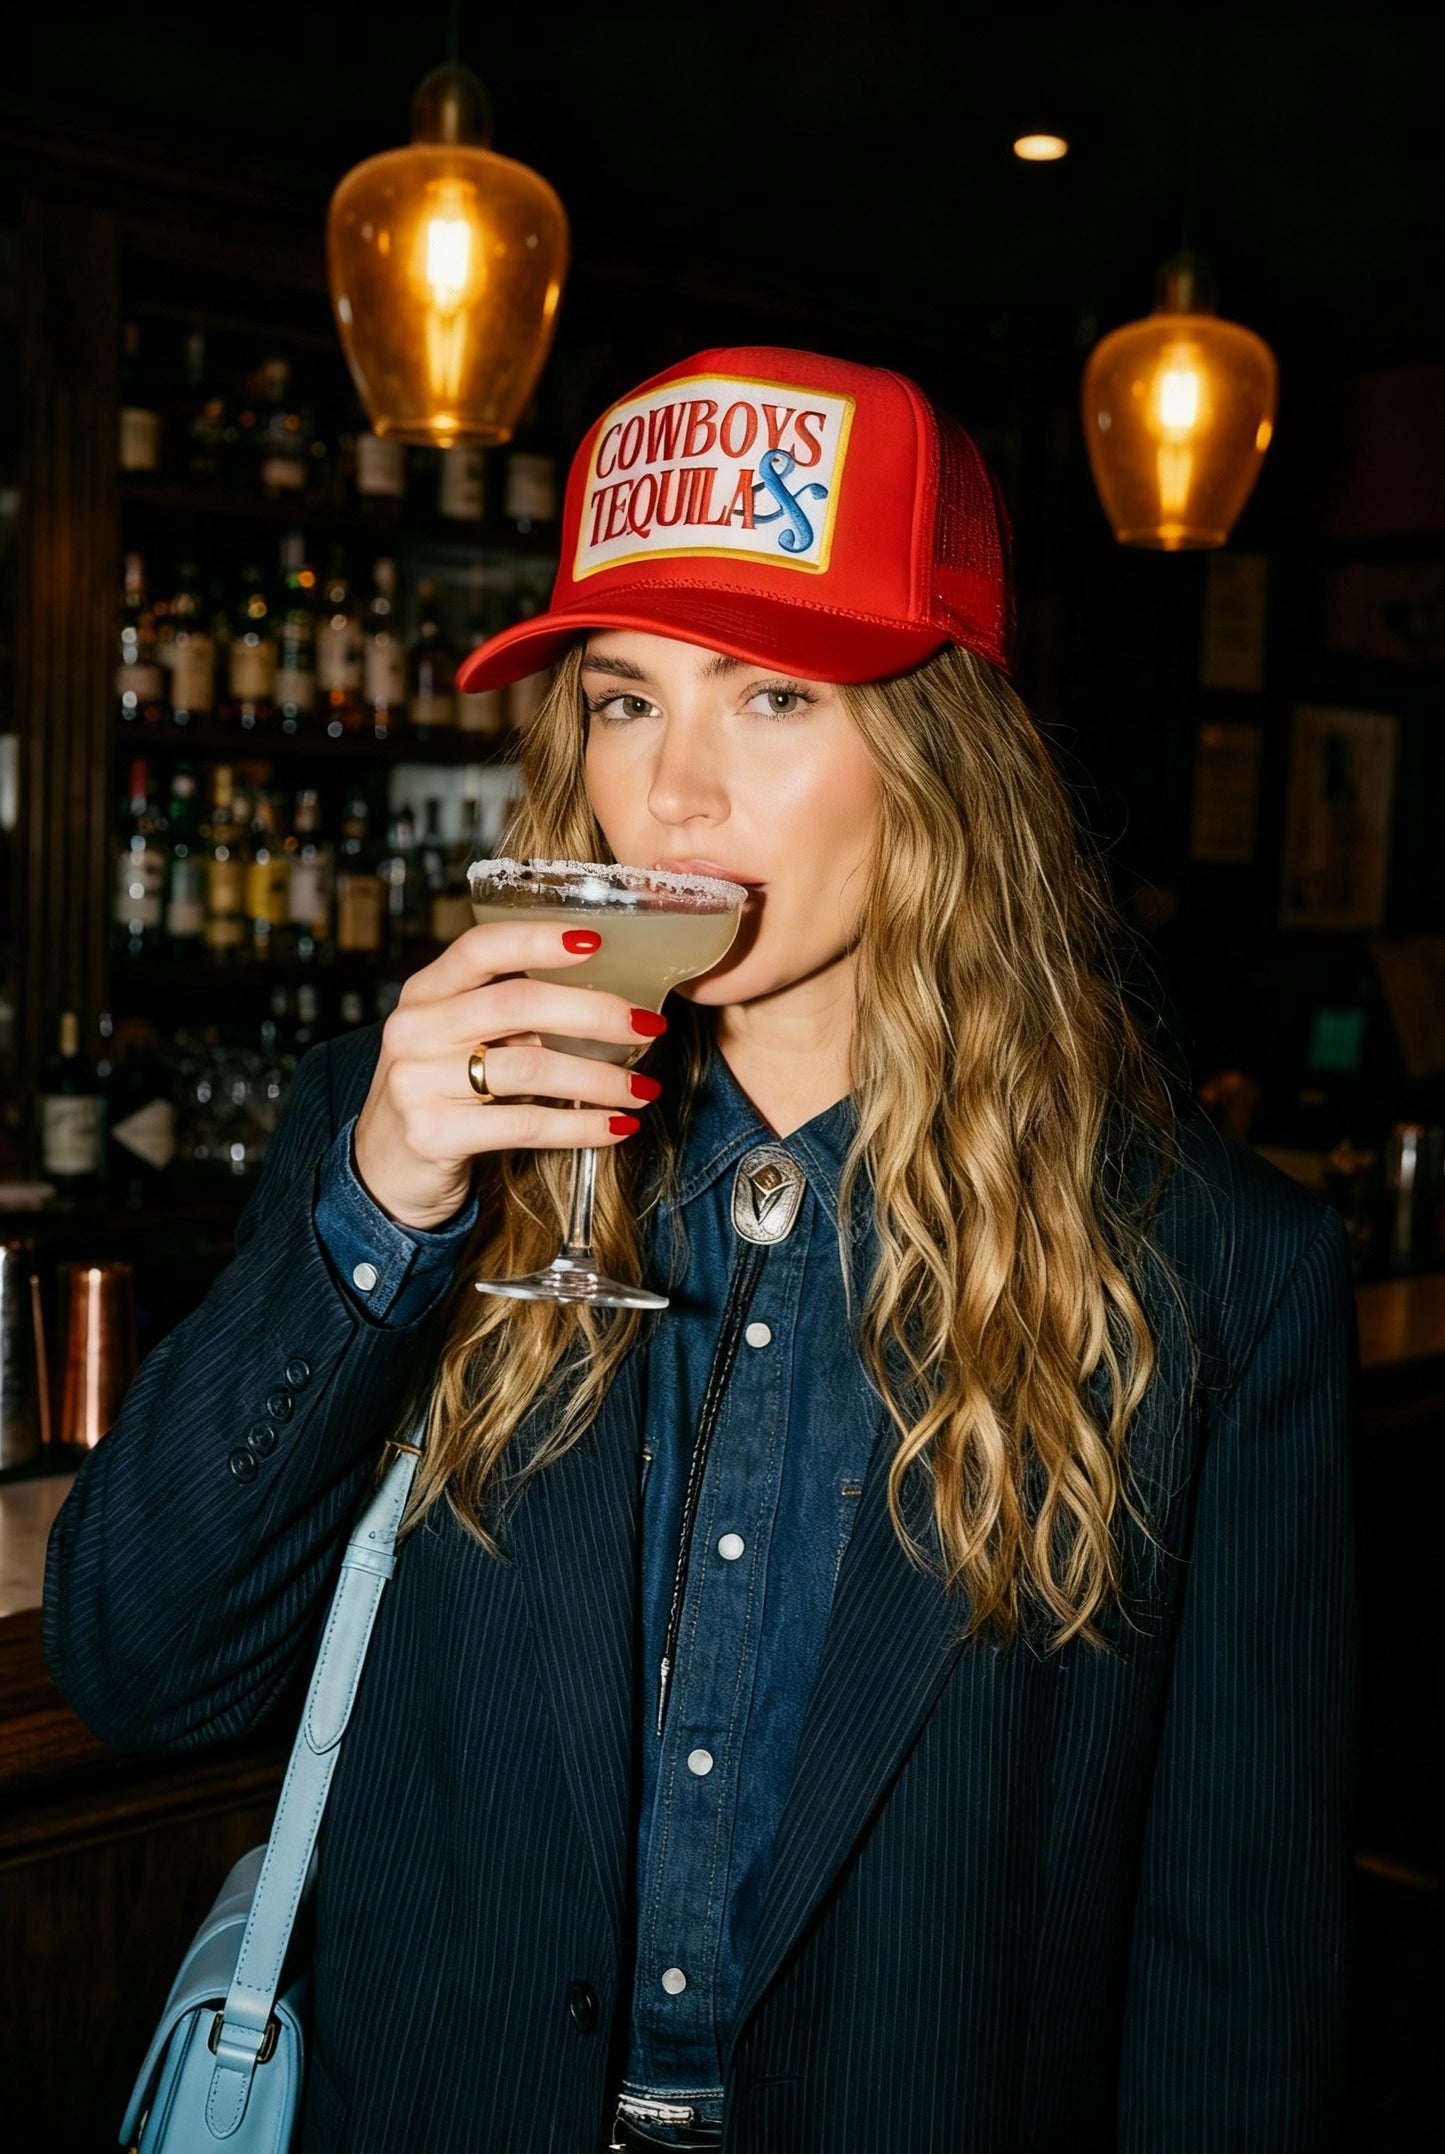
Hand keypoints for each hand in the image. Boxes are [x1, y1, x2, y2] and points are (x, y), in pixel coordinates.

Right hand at [352, 922, 664, 1229]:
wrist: (383, 1172)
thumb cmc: (439, 1095)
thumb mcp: (458, 1042)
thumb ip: (509, 1017)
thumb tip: (606, 1001)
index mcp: (424, 992)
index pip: (481, 947)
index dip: (539, 939)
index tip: (598, 941)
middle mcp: (414, 1029)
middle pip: (518, 1003)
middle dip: (596, 1013)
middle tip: (650, 1025)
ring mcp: (417, 1082)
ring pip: (530, 1067)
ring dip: (601, 1079)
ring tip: (643, 1088)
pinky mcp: (433, 1134)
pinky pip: (525, 1124)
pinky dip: (581, 1126)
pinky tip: (616, 1127)